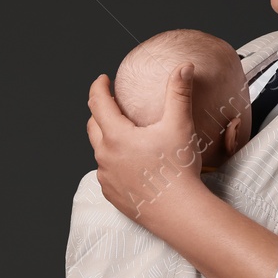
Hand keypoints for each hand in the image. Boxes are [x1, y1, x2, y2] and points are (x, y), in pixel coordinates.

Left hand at [86, 64, 207, 226]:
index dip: (99, 87)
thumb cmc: (178, 168)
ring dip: (108, 138)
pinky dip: (114, 162)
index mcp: (116, 135)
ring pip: (100, 150)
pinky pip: (107, 172)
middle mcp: (104, 156)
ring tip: (126, 135)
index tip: (103, 80)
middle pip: (93, 125)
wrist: (178, 212)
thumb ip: (179, 92)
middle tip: (114, 104)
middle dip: (101, 111)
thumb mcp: (180, 125)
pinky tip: (131, 164)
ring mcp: (106, 177)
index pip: (98, 102)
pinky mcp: (111, 194)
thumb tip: (184, 66)